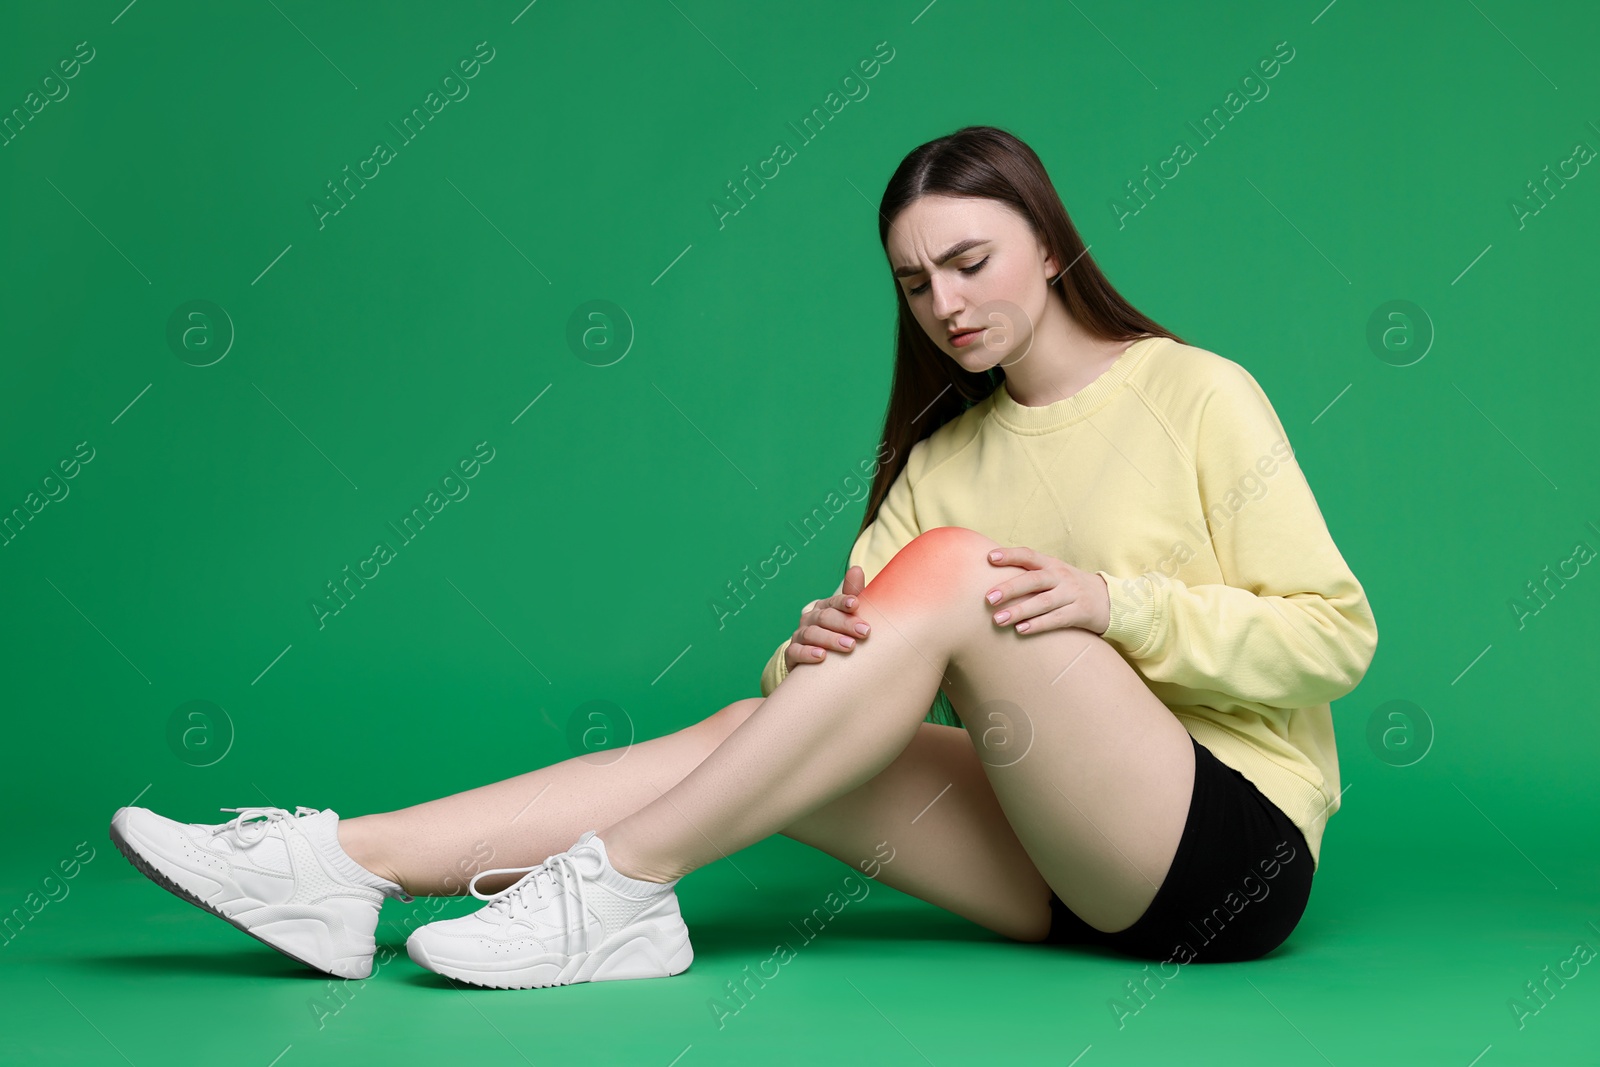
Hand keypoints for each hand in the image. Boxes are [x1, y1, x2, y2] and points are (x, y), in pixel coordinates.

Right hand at [785, 565, 871, 669]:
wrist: (816, 662)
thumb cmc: (837, 635)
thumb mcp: (848, 616)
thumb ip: (853, 595)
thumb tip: (857, 568)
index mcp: (824, 608)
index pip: (834, 602)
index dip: (844, 602)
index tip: (856, 604)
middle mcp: (810, 619)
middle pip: (825, 618)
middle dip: (845, 624)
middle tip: (864, 632)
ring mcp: (799, 636)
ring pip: (812, 634)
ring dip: (831, 639)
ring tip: (849, 646)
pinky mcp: (791, 654)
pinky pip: (795, 652)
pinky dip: (807, 653)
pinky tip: (821, 657)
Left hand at [983, 546, 1109, 635]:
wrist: (1108, 600)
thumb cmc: (1068, 587)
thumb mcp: (1053, 574)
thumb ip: (1029, 573)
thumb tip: (990, 575)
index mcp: (1051, 564)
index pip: (1029, 555)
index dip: (1010, 555)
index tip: (989, 558)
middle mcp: (1061, 577)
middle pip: (1034, 580)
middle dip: (1010, 588)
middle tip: (988, 598)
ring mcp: (1072, 594)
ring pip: (1043, 602)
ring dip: (1019, 611)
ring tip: (998, 619)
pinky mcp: (1080, 612)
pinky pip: (1057, 619)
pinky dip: (1038, 625)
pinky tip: (1021, 630)